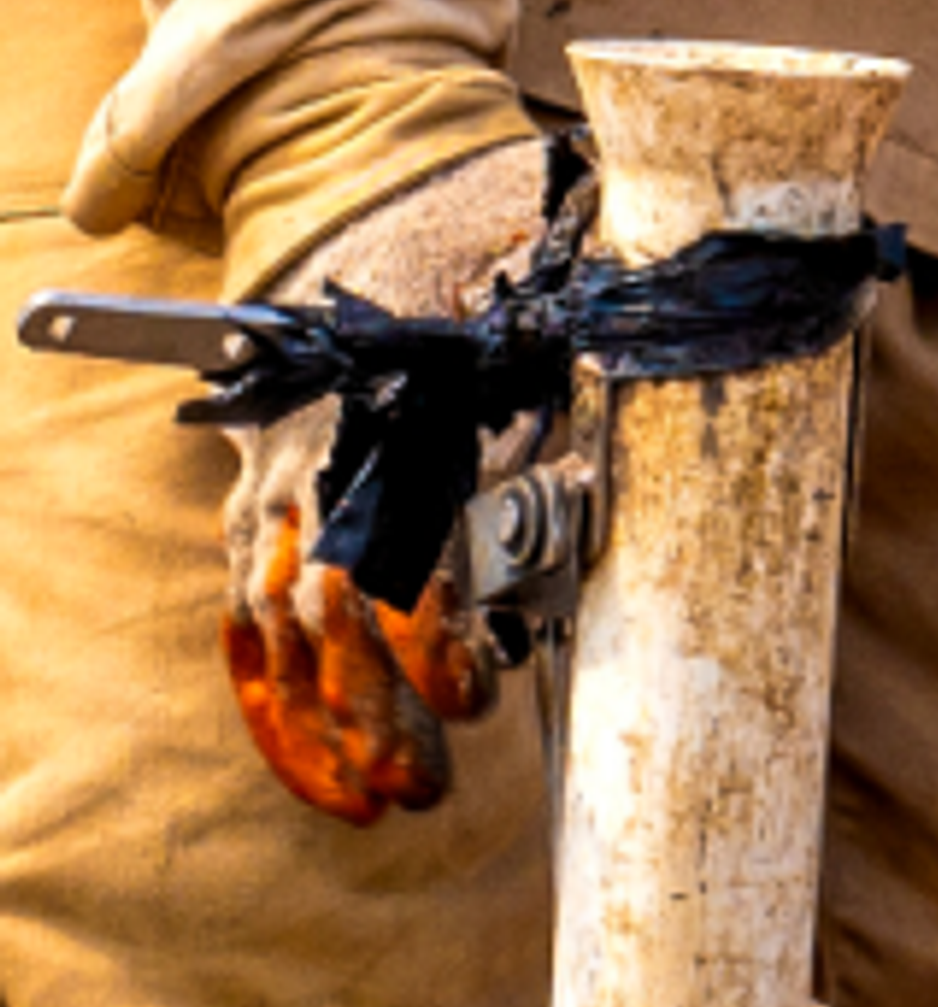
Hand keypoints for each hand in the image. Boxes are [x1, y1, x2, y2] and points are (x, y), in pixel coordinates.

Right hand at [222, 138, 553, 823]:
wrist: (367, 206)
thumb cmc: (469, 250)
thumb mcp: (528, 267)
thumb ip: (564, 319)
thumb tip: (622, 354)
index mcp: (386, 406)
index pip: (397, 534)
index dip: (427, 624)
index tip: (472, 689)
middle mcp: (316, 455)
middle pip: (326, 598)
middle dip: (376, 702)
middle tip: (430, 781)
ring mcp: (273, 488)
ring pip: (278, 624)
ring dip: (326, 723)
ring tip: (381, 800)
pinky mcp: (252, 519)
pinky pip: (247, 629)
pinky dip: (277, 711)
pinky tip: (324, 781)